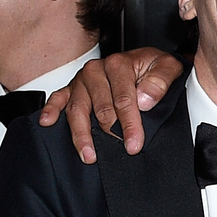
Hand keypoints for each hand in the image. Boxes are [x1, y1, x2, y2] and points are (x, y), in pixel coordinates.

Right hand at [38, 48, 182, 162]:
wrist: (146, 62)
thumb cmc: (153, 67)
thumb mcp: (168, 67)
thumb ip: (160, 80)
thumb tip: (145, 99)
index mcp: (119, 64)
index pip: (123, 99)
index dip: (130, 124)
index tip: (135, 144)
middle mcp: (96, 70)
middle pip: (101, 107)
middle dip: (110, 133)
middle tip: (118, 151)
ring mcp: (82, 80)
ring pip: (77, 109)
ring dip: (81, 134)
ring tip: (88, 155)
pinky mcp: (72, 87)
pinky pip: (58, 98)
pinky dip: (51, 110)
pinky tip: (48, 122)